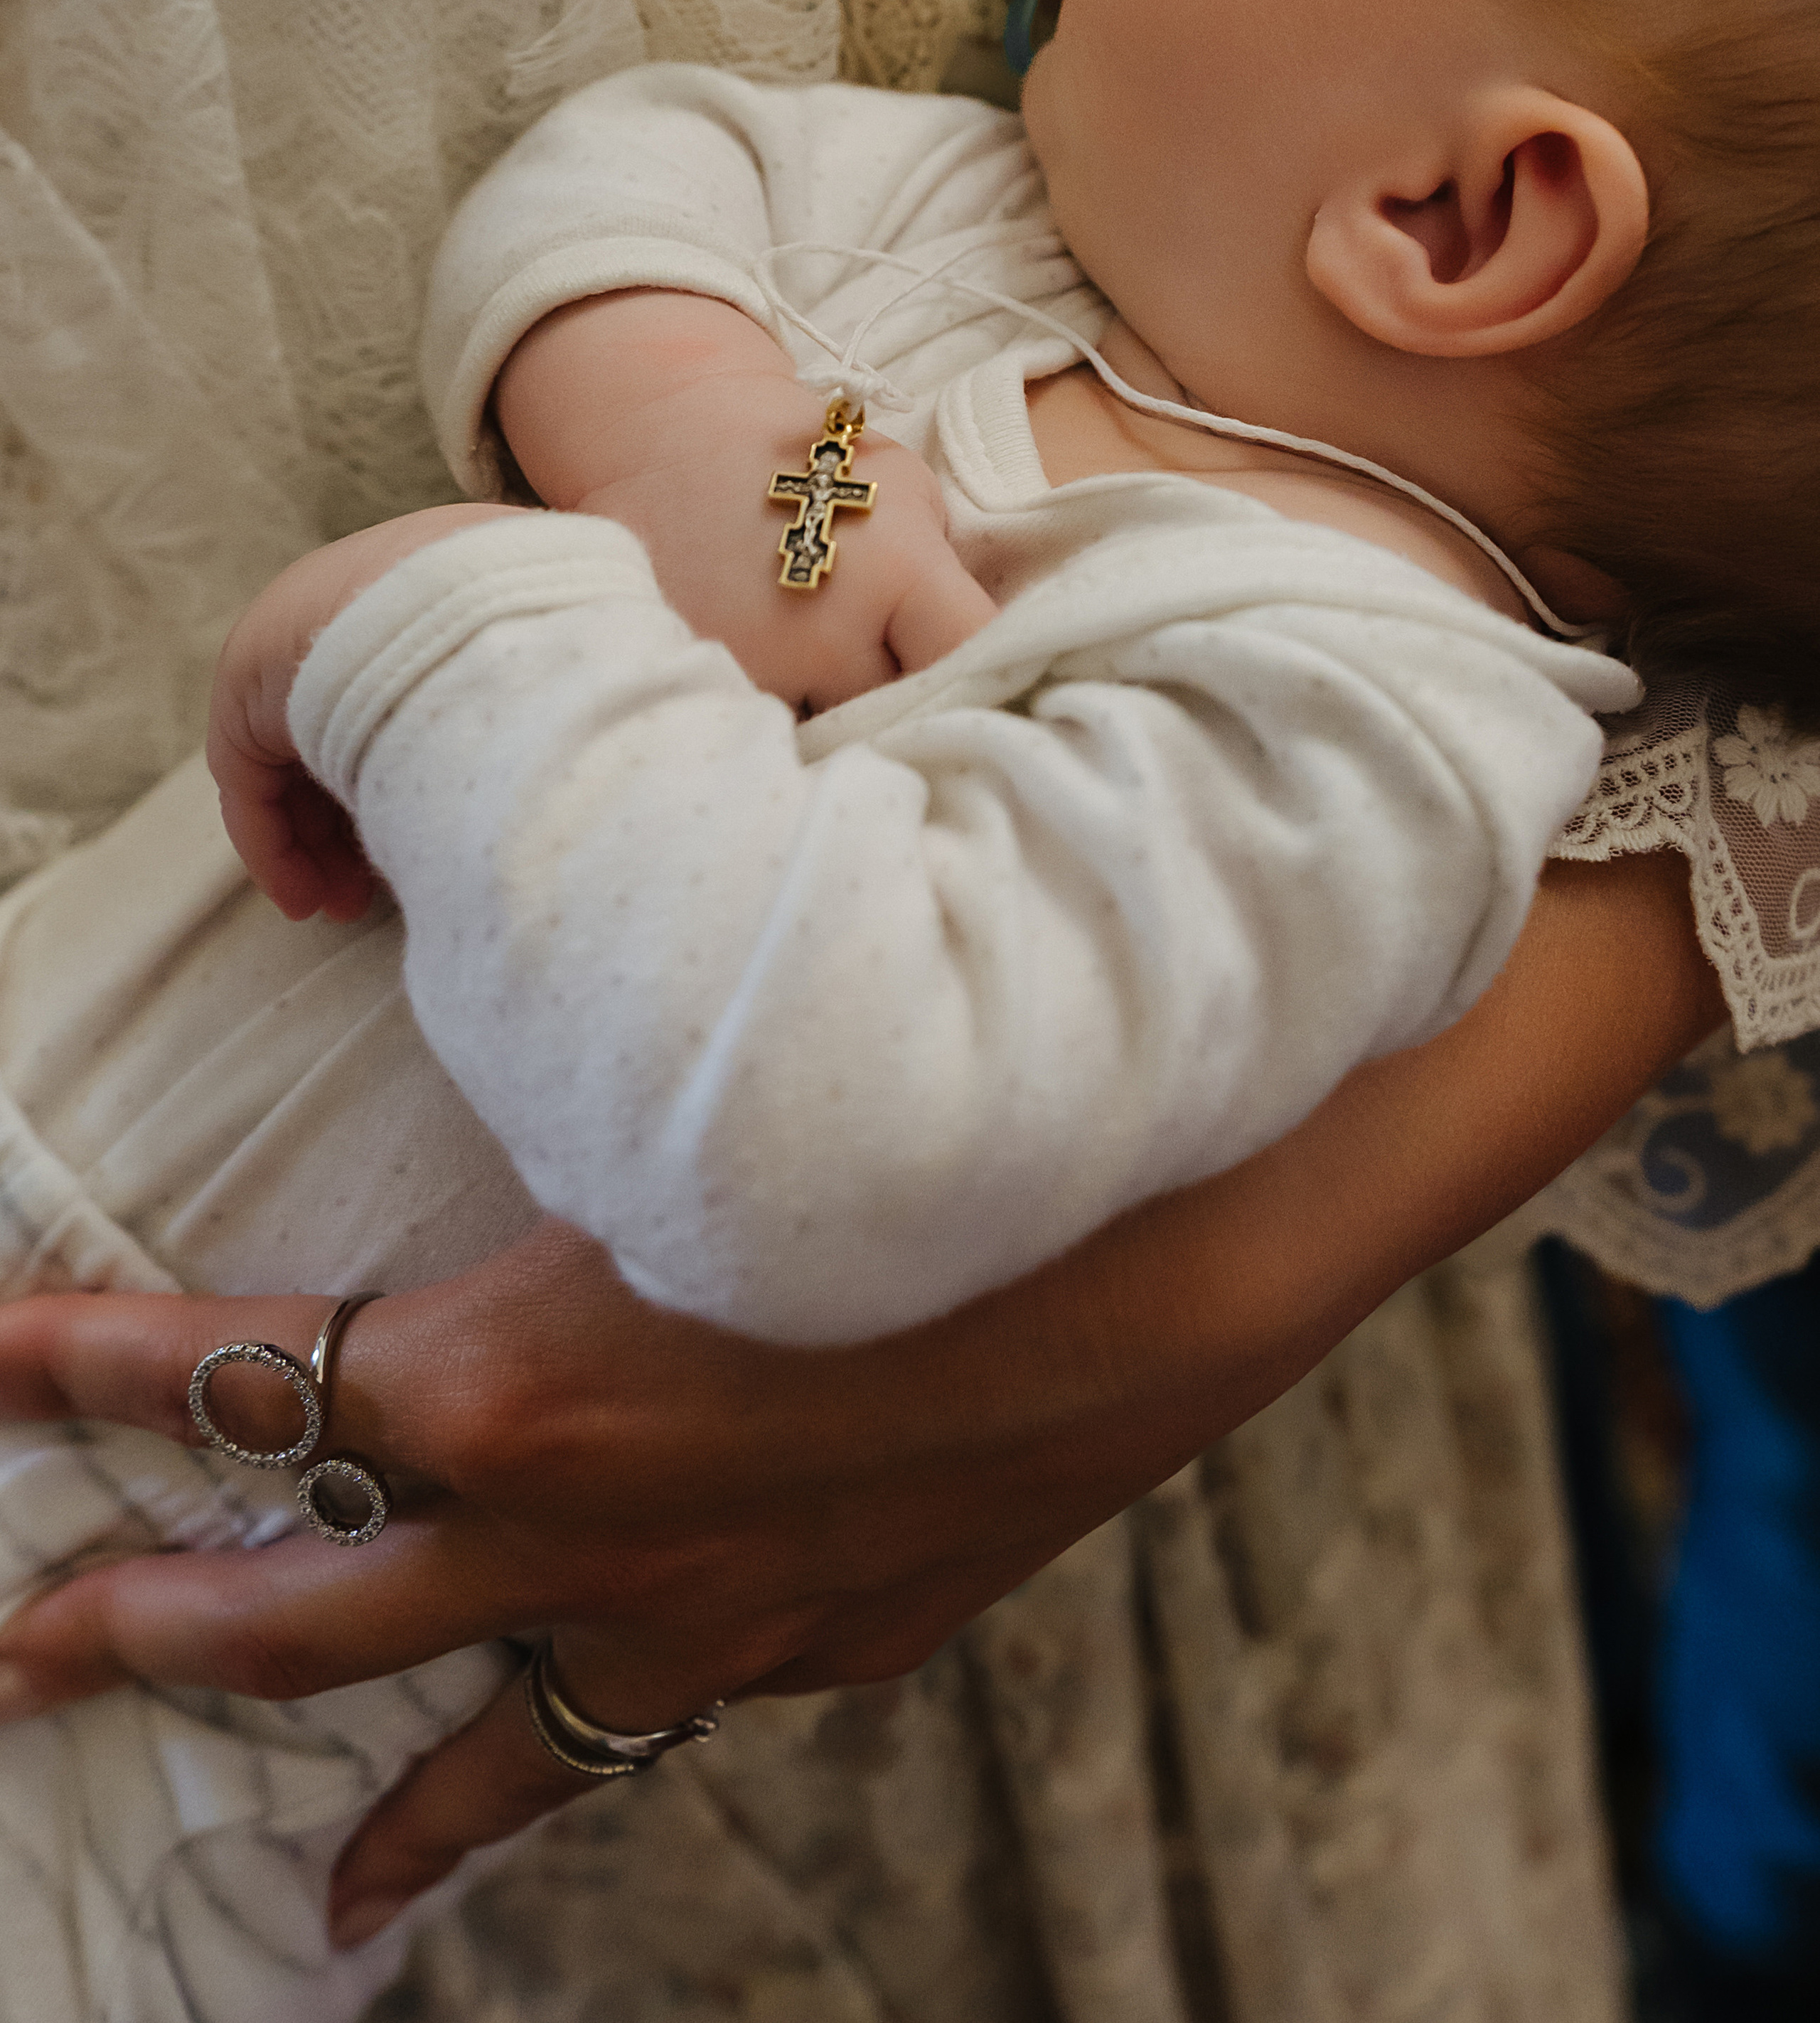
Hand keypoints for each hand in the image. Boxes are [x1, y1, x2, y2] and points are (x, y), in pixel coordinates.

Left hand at [0, 854, 1720, 1946]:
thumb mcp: (680, 1086)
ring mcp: (707, 1612)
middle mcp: (580, 1530)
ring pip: (496, 1743)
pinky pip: (679, 1713)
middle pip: (301, 1607)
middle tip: (23, 1657)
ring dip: (389, 1806)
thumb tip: (463, 1021)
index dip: (76, 1364)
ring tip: (316, 1898)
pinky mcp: (838, 1634)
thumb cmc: (922, 1119)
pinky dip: (612, 1746)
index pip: (226, 1374)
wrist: (1166, 1237)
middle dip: (141, 1627)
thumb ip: (544, 1089)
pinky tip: (600, 1762)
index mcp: (509, 1380)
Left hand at [207, 503, 521, 918]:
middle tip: (369, 896)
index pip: (399, 706)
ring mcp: (295, 641)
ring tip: (337, 909)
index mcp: (424, 596)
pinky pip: (253, 778)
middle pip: (338, 740)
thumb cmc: (529, 641)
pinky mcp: (246, 681)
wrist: (465, 606)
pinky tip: (302, 898)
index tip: (422, 847)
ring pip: (293, 766)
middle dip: (351, 828)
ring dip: (313, 846)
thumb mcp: (549, 667)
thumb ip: (529, 712)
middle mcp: (352, 612)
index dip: (407, 783)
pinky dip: (274, 843)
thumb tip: (559, 777)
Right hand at [497, 289, 997, 711]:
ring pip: (838, 735)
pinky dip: (788, 715)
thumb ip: (944, 575)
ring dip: (849, 718)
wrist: (675, 440)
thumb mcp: (908, 493)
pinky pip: (774, 728)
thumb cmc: (808, 461)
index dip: (994, 670)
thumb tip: (974, 646)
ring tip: (843, 680)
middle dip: (917, 704)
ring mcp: (763, 674)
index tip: (995, 677)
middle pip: (906, 716)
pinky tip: (786, 680)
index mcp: (895, 574)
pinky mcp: (708, 690)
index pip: (972, 656)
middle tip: (912, 681)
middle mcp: (828, 638)